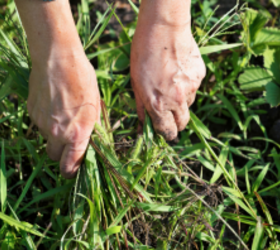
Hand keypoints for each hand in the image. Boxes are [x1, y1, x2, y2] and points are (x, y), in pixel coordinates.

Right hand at [27, 55, 99, 177]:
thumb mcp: (95, 105)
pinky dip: (46, 121)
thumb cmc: (83, 80)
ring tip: (63, 115)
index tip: (73, 169)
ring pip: (46, 139)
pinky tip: (53, 105)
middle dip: (61, 154)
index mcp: (77, 133)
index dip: (71, 171)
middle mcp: (57, 133)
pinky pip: (39, 125)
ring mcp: (41, 123)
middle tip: (69, 142)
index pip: (70, 165)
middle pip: (54, 156)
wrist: (57, 58)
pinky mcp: (31, 112)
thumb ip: (91, 128)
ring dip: (54, 135)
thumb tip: (90, 141)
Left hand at [131, 23, 205, 140]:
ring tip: (171, 83)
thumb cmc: (143, 55)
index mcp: (158, 105)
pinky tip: (178, 72)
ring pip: (188, 105)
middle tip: (168, 112)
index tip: (165, 131)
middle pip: (183, 124)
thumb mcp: (135, 83)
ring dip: (181, 102)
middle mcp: (177, 100)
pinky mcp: (200, 76)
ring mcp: (191, 88)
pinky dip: (187, 86)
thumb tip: (143, 126)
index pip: (168, 132)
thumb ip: (141, 107)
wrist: (163, 29)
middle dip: (176, 123)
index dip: (166, 134)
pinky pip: (194, 88)